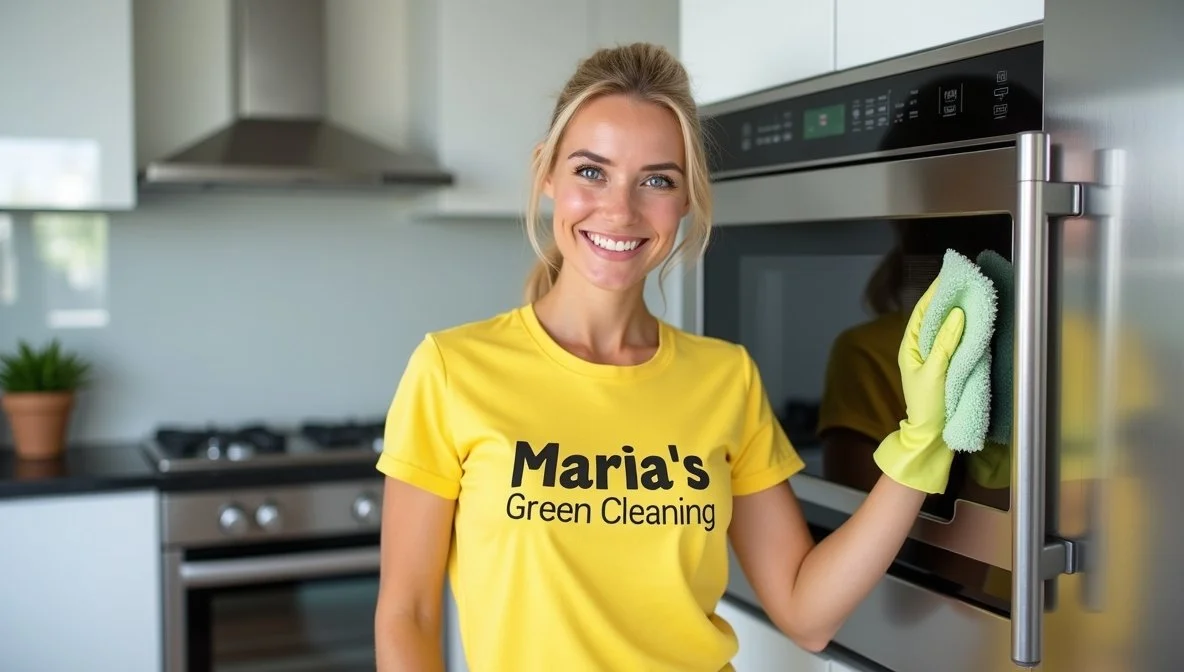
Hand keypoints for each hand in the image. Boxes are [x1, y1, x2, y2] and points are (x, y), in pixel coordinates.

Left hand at [873, 279, 965, 493]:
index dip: (933, 293)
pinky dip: (963, 328)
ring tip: (971, 291)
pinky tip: (974, 317)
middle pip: (934, 316)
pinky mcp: (947, 363)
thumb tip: (956, 314)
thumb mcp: (935, 373)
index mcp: (911, 347)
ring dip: (956, 310)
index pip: (921, 313)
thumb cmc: (927, 405)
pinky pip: (954, 340)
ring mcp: (934, 355)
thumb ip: (945, 344)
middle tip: (965, 279)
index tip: (947, 275)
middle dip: (947, 298)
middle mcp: (921, 347)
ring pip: (945, 327)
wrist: (931, 434)